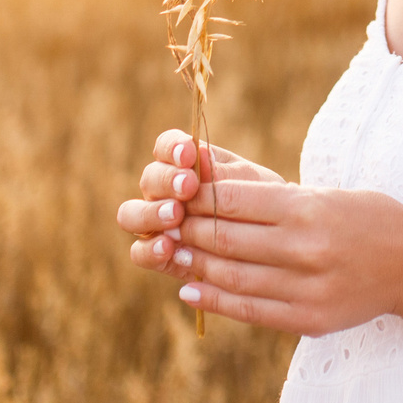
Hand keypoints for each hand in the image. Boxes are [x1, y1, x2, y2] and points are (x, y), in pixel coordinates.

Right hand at [116, 130, 282, 283]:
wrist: (271, 243)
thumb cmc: (262, 205)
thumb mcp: (252, 185)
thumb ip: (225, 174)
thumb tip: (200, 155)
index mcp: (186, 165)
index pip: (166, 147)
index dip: (172, 148)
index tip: (189, 154)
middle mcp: (164, 191)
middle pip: (148, 178)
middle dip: (166, 180)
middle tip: (187, 187)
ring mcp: (156, 223)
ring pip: (131, 214)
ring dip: (150, 212)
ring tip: (176, 215)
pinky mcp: (159, 256)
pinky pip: (139, 252)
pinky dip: (150, 249)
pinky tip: (168, 247)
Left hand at [164, 172, 402, 336]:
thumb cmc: (365, 217)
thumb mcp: (323, 194)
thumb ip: (272, 198)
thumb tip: (212, 194)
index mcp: (308, 207)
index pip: (233, 200)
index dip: (196, 198)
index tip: (174, 194)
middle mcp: (305, 247)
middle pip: (226, 238)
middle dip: (187, 230)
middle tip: (162, 223)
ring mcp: (307, 287)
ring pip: (232, 276)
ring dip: (193, 265)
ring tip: (170, 255)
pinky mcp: (310, 319)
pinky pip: (250, 310)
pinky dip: (215, 299)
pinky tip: (191, 289)